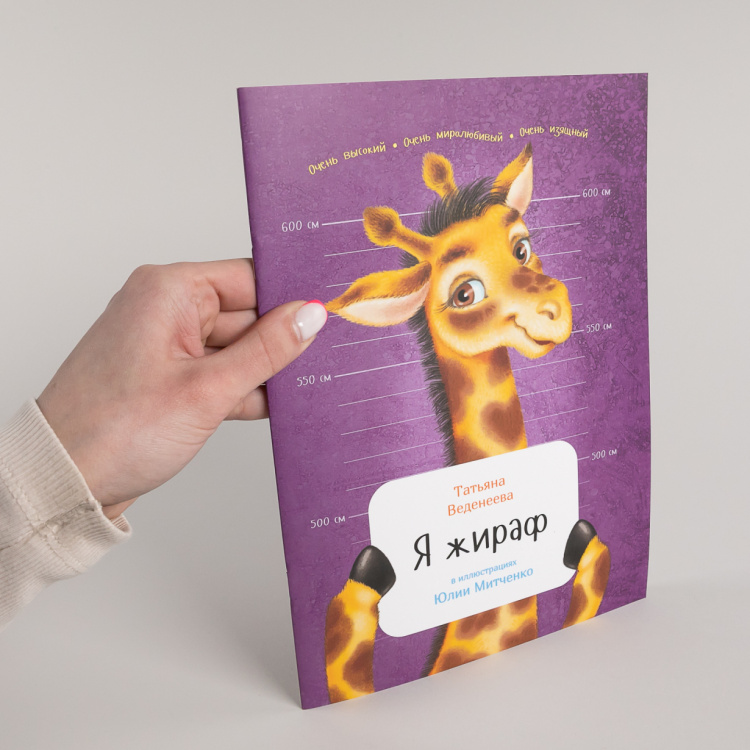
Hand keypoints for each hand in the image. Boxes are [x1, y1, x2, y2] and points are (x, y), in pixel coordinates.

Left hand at [37, 260, 326, 518]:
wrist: (64, 483)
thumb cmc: (114, 431)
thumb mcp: (208, 389)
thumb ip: (266, 350)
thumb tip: (310, 316)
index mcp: (169, 291)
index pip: (248, 278)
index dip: (288, 298)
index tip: (327, 316)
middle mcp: (166, 310)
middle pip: (246, 315)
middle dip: (279, 342)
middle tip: (321, 363)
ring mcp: (168, 346)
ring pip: (237, 348)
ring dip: (264, 371)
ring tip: (300, 390)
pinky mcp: (170, 378)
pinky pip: (221, 373)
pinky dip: (244, 390)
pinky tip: (274, 406)